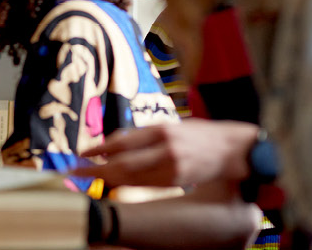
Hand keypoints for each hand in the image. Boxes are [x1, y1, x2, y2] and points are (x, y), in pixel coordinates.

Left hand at [73, 119, 259, 186]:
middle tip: (76, 172)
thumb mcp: (172, 126)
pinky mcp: (177, 181)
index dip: (99, 149)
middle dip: (96, 169)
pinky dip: (127, 184)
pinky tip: (114, 183)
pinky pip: (145, 185)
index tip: (82, 153)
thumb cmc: (200, 135)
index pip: (123, 141)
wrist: (235, 149)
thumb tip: (112, 145)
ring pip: (132, 177)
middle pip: (123, 163)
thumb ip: (145, 136)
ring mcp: (172, 167)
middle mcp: (166, 148)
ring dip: (108, 179)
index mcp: (162, 130)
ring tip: (90, 178)